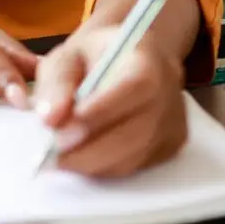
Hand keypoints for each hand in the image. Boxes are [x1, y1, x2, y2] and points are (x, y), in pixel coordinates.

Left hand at [30, 25, 187, 177]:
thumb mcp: (69, 55)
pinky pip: (135, 167)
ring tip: (61, 157)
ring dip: (92, 163)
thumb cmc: (97, 56)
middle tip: (50, 156)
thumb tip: (50, 119)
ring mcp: (174, 123)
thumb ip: (57, 82)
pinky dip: (104, 168)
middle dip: (89, 150)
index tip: (60, 132)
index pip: (135, 88)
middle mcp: (169, 93)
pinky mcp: (171, 147)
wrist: (133, 61)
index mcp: (149, 59)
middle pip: (137, 132)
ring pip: (134, 157)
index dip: (100, 113)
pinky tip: (85, 154)